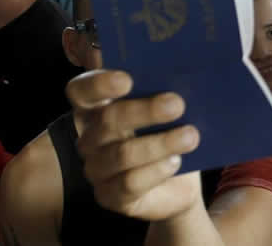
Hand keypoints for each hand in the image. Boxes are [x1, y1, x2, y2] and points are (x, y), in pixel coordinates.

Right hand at [68, 70, 202, 221]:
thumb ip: (163, 92)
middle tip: (177, 104)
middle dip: (145, 110)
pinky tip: (175, 162)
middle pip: (108, 120)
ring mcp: (96, 168)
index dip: (99, 83)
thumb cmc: (169, 133)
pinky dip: (156, 170)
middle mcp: (90, 137)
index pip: (81, 91)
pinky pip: (129, 183)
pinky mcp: (109, 196)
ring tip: (190, 135)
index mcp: (97, 108)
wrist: (179, 182)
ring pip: (122, 153)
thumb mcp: (168, 111)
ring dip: (160, 143)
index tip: (127, 79)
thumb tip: (179, 75)